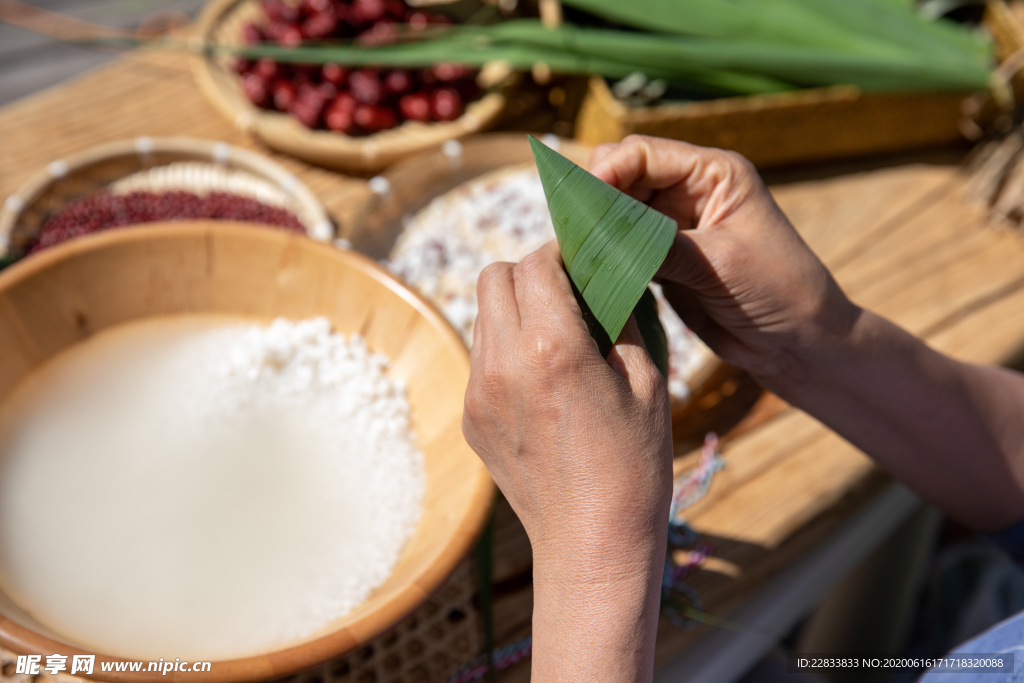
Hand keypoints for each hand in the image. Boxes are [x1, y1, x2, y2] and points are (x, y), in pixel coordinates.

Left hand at [462, 241, 671, 680]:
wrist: (591, 543)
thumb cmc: (633, 463)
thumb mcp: (647, 380)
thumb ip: (622, 316)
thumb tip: (608, 276)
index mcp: (553, 348)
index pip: (535, 263)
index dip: (559, 252)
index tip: (581, 261)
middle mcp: (503, 364)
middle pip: (493, 277)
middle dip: (529, 272)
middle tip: (566, 293)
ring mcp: (478, 393)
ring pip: (482, 316)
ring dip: (514, 309)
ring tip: (555, 337)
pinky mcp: (470, 418)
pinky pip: (481, 358)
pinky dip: (506, 349)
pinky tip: (541, 380)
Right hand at [590, 135, 860, 387]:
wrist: (800, 344)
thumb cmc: (779, 292)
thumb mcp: (718, 263)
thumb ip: (657, 246)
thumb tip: (598, 238)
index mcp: (714, 173)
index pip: (642, 154)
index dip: (605, 171)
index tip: (579, 203)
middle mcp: (691, 192)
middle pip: (622, 178)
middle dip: (595, 199)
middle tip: (571, 231)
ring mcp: (676, 227)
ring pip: (617, 214)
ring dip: (596, 231)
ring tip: (575, 253)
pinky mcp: (665, 261)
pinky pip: (623, 248)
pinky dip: (606, 257)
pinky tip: (590, 271)